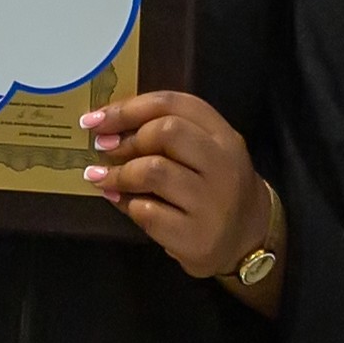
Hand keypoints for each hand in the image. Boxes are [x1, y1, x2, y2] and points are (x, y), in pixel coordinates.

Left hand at [80, 89, 270, 282]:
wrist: (247, 239)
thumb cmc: (214, 188)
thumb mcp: (205, 152)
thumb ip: (168, 136)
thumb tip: (108, 130)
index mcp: (223, 136)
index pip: (173, 103)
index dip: (128, 107)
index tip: (96, 118)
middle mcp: (223, 165)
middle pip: (166, 131)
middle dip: (126, 139)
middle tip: (104, 149)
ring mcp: (211, 202)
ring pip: (153, 171)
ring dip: (119, 173)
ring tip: (102, 178)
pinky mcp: (195, 236)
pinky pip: (148, 211)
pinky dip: (126, 204)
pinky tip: (122, 201)